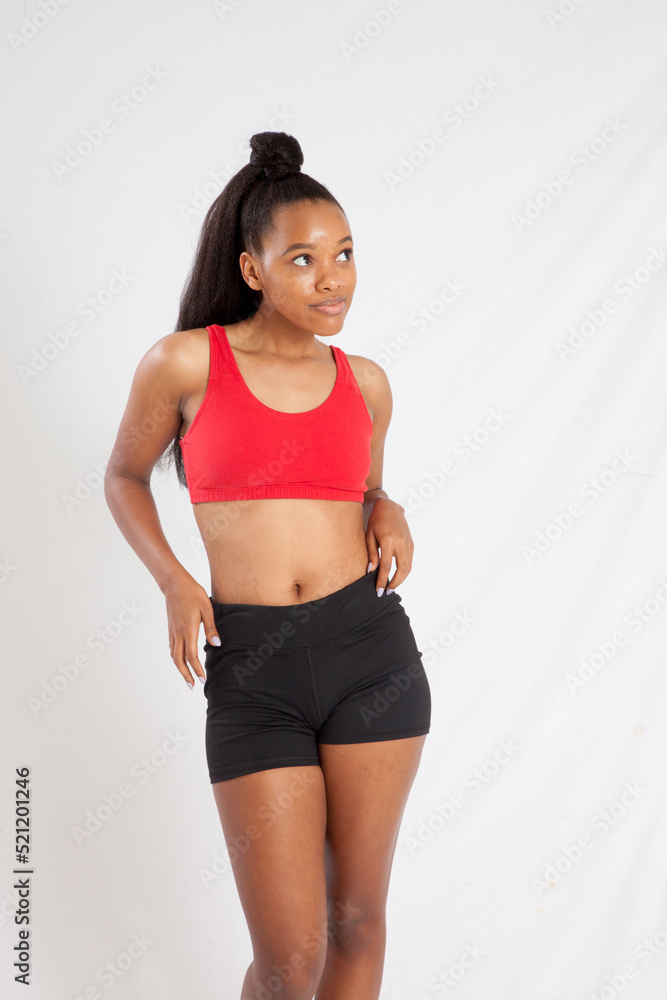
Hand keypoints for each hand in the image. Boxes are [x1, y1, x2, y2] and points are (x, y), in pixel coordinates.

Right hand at [162, 573, 220, 688]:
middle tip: (192, 686)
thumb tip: (217, 644)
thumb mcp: (207, 608)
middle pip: (179, 660)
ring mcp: (173, 631)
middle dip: (185, 675)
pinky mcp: (171, 628)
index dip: (197, 669)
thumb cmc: (193, 594)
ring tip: (187, 677)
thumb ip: (211, 627)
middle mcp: (178, 633)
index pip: (191, 656)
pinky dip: (176, 658)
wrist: (174, 584)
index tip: (202, 679)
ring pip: (174, 655)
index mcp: (188, 630)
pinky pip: (172, 648)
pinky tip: (181, 660)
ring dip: (180, 668)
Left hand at [365, 498, 413, 594]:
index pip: (386, 566)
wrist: (389, 507)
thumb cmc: (376, 520)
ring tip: (392, 587)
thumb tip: (371, 570)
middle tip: (387, 592)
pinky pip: (410, 560)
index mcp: (388, 541)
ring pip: (408, 567)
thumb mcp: (369, 536)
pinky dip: (404, 571)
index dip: (382, 580)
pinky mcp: (411, 543)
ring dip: (401, 579)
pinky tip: (397, 576)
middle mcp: (401, 543)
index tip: (379, 591)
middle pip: (401, 569)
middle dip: (395, 583)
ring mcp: (408, 543)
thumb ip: (371, 554)